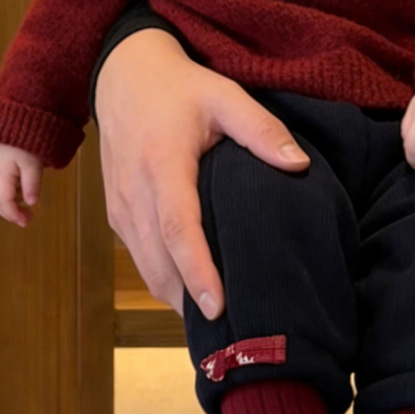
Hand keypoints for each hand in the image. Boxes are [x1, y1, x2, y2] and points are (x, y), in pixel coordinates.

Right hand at [0, 143, 43, 226]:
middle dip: (10, 214)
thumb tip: (32, 203)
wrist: (13, 119)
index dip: (14, 215)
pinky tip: (20, 194)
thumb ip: (32, 183)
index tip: (27, 222)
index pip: (3, 203)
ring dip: (9, 205)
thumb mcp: (32, 162)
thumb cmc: (23, 139)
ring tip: (25, 209)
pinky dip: (7, 195)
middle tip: (27, 220)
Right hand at [95, 29, 308, 318]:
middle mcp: (134, 192)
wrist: (122, 75)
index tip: (219, 308)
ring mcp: (120, 206)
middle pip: (158, 262)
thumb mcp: (224, 95)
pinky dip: (164, 280)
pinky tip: (194, 295)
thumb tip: (298, 166)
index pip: (179, 228)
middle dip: (189, 302)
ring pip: (146, 267)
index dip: (197, 271)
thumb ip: (261, 129)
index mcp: (162, 164)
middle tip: (231, 337)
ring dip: (176, 297)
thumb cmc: (180, 88)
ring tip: (218, 327)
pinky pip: (140, 257)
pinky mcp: (116, 212)